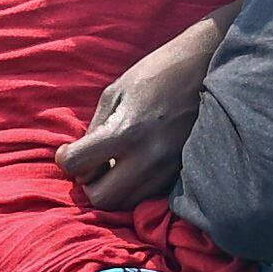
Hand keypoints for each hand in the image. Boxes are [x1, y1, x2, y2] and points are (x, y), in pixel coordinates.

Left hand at [57, 22, 223, 211]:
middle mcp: (148, 157)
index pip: (78, 166)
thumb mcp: (115, 92)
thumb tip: (80, 161)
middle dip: (89, 184)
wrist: (207, 68)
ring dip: (113, 187)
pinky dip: (135, 187)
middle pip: (101, 199)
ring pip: (126, 203)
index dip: (65, 160)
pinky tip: (136, 165)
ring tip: (116, 163)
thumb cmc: (157, 73)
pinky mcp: (181, 173)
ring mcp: (168, 168)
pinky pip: (148, 196)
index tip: (68, 152)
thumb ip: (94, 130)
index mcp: (126, 131)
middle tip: (92, 164)